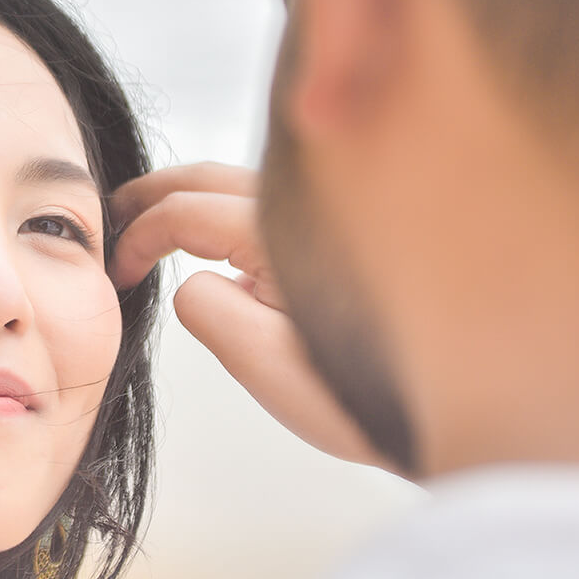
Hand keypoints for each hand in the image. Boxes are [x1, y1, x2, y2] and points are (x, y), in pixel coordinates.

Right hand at [109, 162, 392, 470]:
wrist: (468, 403)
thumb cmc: (371, 396)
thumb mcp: (272, 367)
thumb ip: (211, 313)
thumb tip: (189, 280)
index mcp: (284, 233)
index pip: (186, 212)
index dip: (138, 238)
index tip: (118, 273)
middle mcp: (308, 207)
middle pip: (209, 175)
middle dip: (153, 192)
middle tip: (110, 218)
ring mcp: (329, 216)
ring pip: (241, 183)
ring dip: (189, 196)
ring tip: (150, 223)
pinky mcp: (343, 233)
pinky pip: (269, 203)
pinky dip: (226, 208)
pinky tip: (214, 241)